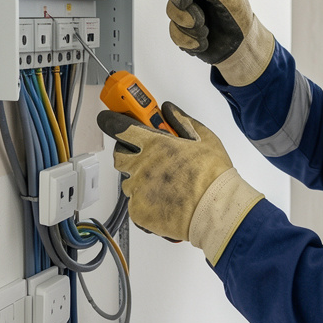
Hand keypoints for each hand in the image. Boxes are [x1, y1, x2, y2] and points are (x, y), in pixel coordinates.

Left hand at [97, 102, 262, 263]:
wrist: (216, 209)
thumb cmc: (213, 176)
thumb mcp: (205, 139)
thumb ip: (183, 121)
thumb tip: (169, 110)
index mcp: (156, 145)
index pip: (122, 128)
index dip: (112, 122)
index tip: (107, 120)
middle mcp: (142, 166)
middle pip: (119, 157)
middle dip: (127, 155)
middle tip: (143, 158)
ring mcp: (138, 190)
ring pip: (128, 183)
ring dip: (139, 182)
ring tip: (163, 187)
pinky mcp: (139, 212)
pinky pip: (135, 205)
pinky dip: (146, 204)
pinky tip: (163, 203)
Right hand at [164, 0, 274, 85]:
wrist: (241, 47)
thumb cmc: (240, 20)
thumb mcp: (233, 0)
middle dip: (184, 8)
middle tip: (198, 18)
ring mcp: (186, 10)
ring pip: (172, 14)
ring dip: (190, 27)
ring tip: (206, 30)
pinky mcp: (183, 29)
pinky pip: (175, 34)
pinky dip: (190, 41)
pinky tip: (203, 41)